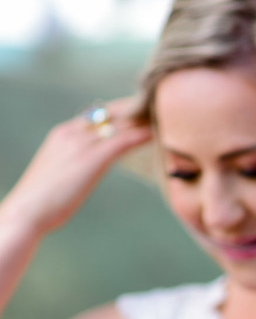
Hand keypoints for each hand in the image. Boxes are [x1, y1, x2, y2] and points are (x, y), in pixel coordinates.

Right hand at [0, 97, 152, 237]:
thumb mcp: (64, 171)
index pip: (99, 114)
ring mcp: (81, 144)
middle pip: (111, 113)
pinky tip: (156, 134)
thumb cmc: (46, 199)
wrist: (28, 211)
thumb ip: (78, 162)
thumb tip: (91, 166)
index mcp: (64, 133)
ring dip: (142, 119)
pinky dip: (140, 136)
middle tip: (160, 107)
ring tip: (164, 116)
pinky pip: (121, 141)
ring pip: (119, 124)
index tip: (142, 109)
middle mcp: (72, 132)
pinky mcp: (91, 159)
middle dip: (136, 110)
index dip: (122, 111)